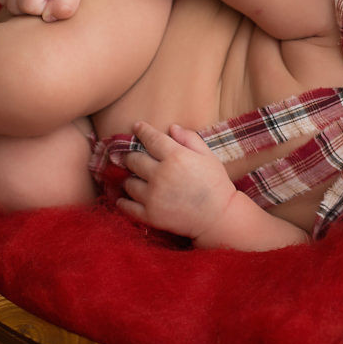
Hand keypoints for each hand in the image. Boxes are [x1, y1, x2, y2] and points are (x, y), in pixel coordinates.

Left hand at [117, 121, 239, 242]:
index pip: (152, 139)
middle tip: (134, 157)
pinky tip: (124, 199)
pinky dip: (123, 202)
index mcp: (176, 157)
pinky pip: (127, 207)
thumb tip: (172, 127)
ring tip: (135, 179)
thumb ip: (190, 139)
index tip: (137, 126)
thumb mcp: (208, 156)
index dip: (142, 130)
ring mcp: (153, 196)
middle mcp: (160, 175)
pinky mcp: (150, 215)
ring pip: (128, 183)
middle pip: (134, 159)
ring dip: (130, 179)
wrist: (219, 217)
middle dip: (132, 156)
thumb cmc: (216, 184)